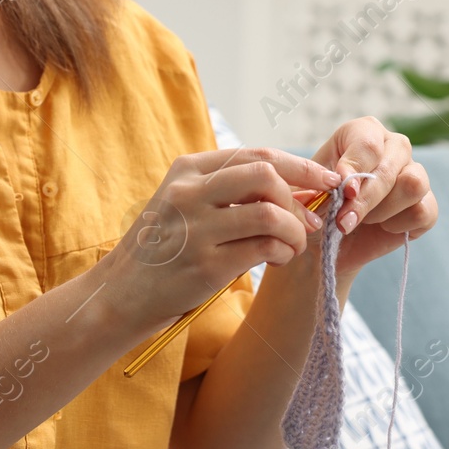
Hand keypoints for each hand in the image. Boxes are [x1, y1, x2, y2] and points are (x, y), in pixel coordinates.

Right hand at [97, 146, 340, 333]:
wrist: (121, 293)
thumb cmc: (163, 248)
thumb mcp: (184, 204)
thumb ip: (229, 191)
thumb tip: (298, 187)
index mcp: (186, 170)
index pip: (255, 154)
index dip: (299, 166)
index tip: (327, 180)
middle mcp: (189, 193)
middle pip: (266, 175)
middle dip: (300, 195)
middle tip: (311, 220)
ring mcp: (196, 229)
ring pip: (271, 213)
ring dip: (295, 231)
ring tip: (293, 245)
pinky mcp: (205, 265)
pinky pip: (264, 249)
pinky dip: (283, 253)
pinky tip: (278, 260)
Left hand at [304, 116, 437, 277]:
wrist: (325, 241)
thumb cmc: (313, 207)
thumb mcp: (305, 191)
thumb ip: (319, 182)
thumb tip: (346, 185)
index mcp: (363, 132)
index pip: (367, 143)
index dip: (355, 168)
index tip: (342, 191)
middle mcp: (393, 147)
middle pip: (389, 166)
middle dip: (365, 199)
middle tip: (343, 220)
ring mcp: (414, 173)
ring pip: (413, 184)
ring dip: (382, 210)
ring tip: (361, 220)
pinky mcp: (426, 204)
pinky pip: (424, 211)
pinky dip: (399, 225)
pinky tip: (382, 227)